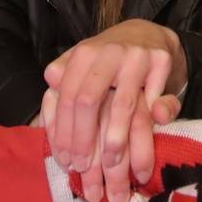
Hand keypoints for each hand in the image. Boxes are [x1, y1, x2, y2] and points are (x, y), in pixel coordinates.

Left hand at [41, 21, 185, 201]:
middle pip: (88, 101)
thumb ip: (59, 97)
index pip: (66, 97)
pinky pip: (154, 101)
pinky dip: (148, 125)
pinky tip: (142, 145)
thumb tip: (41, 126)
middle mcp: (106, 52)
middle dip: (84, 139)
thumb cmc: (107, 64)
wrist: (146, 34)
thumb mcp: (80, 71)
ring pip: (122, 105)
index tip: (65, 160)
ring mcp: (134, 54)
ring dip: (115, 140)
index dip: (63, 132)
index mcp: (81, 54)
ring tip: (111, 165)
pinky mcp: (160, 60)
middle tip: (83, 167)